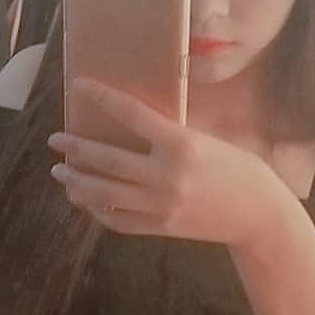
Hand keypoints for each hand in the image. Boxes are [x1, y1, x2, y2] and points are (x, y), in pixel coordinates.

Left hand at [48, 78, 289, 250]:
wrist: (258, 215)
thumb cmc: (238, 169)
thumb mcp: (209, 141)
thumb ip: (172, 134)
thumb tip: (135, 120)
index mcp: (183, 145)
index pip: (133, 115)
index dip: (103, 99)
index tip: (79, 87)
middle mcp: (168, 176)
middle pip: (109, 160)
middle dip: (77, 149)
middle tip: (56, 141)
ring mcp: (161, 205)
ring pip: (106, 194)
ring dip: (77, 183)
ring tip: (60, 173)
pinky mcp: (160, 228)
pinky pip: (118, 220)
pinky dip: (97, 210)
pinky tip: (85, 200)